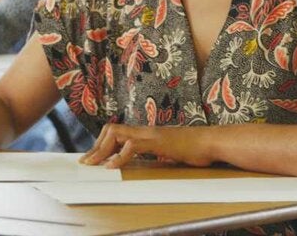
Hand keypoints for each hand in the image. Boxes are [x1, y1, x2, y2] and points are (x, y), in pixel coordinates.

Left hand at [80, 124, 214, 168]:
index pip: (118, 132)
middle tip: (86, 162)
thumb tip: (151, 160)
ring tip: (93, 164)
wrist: (211, 142)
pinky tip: (112, 166)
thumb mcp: (170, 151)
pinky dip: (119, 156)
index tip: (93, 158)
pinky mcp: (157, 142)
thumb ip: (157, 153)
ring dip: (101, 149)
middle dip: (96, 146)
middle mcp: (145, 130)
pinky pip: (133, 146)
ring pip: (116, 134)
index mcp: (147, 133)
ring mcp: (151, 134)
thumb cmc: (194, 147)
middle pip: (111, 129)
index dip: (102, 144)